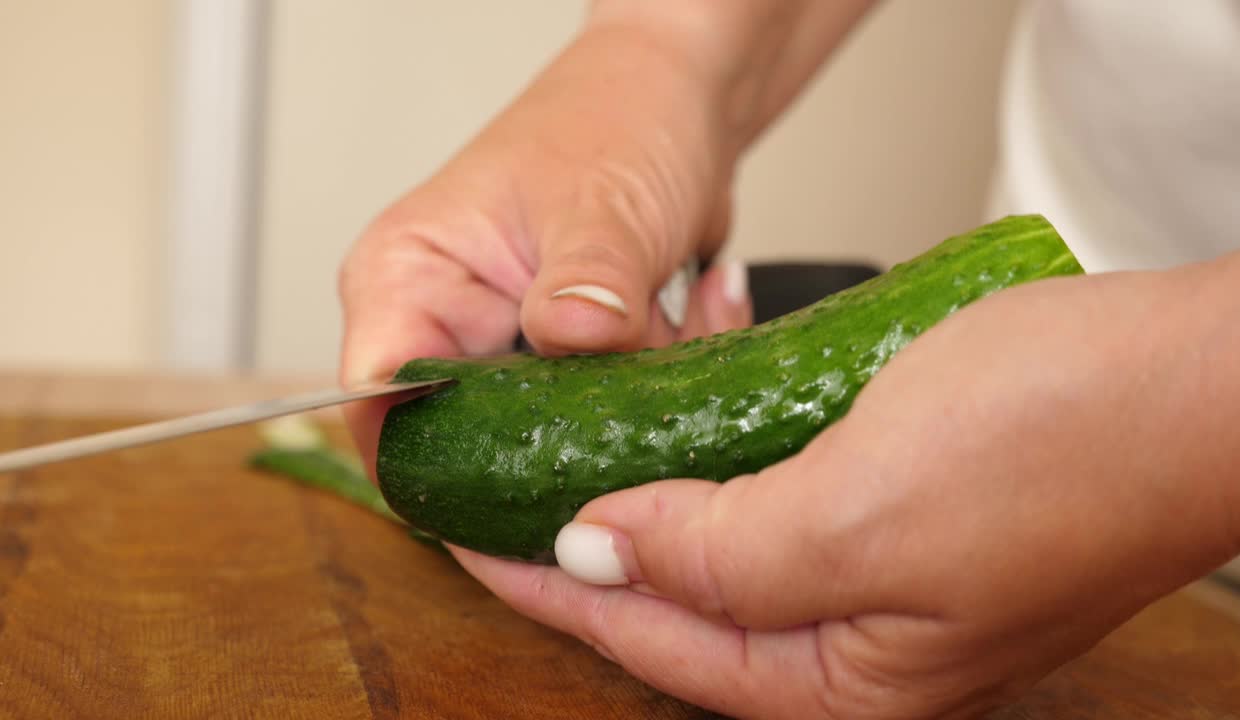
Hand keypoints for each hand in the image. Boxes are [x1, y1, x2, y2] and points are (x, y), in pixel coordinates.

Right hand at [337, 25, 753, 475]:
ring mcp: (508, 352)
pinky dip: (663, 387)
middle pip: (472, 452)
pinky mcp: (566, 367)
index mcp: (406, 282)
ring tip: (678, 315)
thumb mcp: (601, 201)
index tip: (532, 501)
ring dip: (632, 407)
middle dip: (568, 444)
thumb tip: (573, 340)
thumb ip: (587, 280)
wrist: (679, 100)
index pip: (381, 412)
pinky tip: (695, 311)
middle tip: (640, 402)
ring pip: (552, 445)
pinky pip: (606, 421)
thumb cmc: (615, 117)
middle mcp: (443, 327)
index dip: (441, 478)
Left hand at [451, 265, 1239, 718]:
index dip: (546, 583)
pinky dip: (723, 475)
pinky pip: (787, 509)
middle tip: (507, 495)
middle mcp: (867, 650)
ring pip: (733, 556)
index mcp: (847, 684)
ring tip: (575, 461)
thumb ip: (718, 557)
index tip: (468, 530)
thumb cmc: (1064, 447)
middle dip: (589, 555)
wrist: (1206, 376)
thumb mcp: (858, 513)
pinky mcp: (921, 520)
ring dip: (653, 508)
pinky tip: (687, 437)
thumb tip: (599, 559)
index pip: (650, 640)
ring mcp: (896, 584)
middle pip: (684, 610)